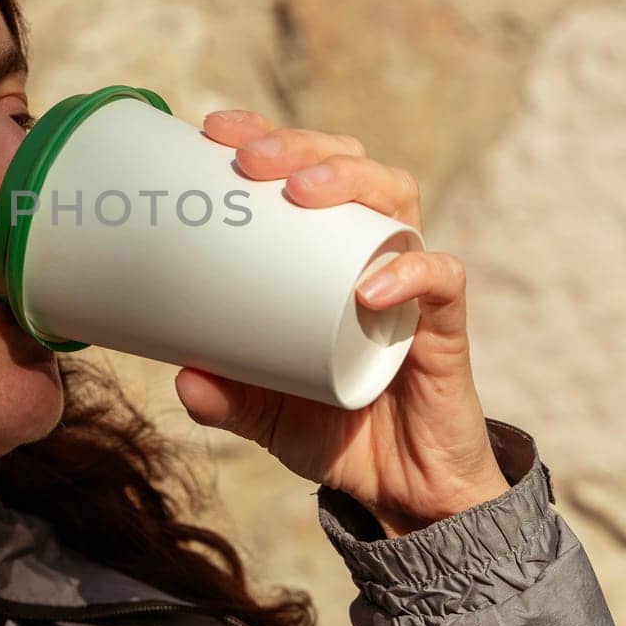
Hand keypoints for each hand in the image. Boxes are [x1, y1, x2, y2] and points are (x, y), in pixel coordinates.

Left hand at [172, 110, 509, 536]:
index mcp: (327, 256)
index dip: (268, 137)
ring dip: (350, 180)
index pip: (305, 171)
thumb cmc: (336, 432)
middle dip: (301, 146)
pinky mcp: (445, 329)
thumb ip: (226, 398)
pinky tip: (370, 286)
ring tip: (301, 193)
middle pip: (352, 165)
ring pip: (398, 198)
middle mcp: (372, 254)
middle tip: (250, 161)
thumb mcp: (264, 415)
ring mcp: (412, 286)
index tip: (214, 130)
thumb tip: (180, 376)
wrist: (400, 494)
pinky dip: (411, 272)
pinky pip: (442, 281)